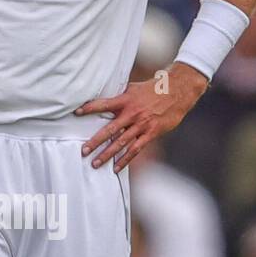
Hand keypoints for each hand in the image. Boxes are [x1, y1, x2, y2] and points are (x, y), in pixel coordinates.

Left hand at [76, 62, 208, 170]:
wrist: (178, 91)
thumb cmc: (154, 89)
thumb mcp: (134, 87)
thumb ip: (120, 95)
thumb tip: (105, 97)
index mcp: (126, 100)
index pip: (104, 104)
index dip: (90, 108)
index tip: (77, 113)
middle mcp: (132, 114)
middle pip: (110, 130)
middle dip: (95, 141)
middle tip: (83, 151)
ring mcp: (142, 125)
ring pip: (121, 143)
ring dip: (107, 154)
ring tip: (95, 163)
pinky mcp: (151, 133)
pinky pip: (136, 149)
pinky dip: (125, 160)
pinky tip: (116, 168)